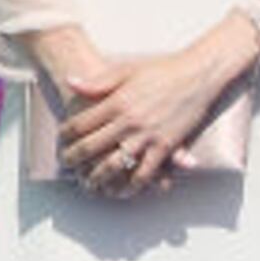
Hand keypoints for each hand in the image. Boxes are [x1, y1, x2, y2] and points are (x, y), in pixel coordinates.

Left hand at [54, 18, 259, 199]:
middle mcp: (128, 121)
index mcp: (116, 102)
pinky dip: (132, 185)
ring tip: (88, 184)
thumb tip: (70, 82)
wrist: (198, 75)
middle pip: (90, 148)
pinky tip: (123, 191)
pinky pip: (145, 173)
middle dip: (73, 159)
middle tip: (66, 165)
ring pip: (113, 165)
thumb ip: (97, 81)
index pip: (80, 124)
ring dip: (97, 178)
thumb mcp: (125, 69)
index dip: (65, 134)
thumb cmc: (162, 69)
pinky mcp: (165, 147)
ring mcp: (147, 136)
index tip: (61, 139)